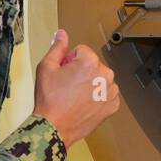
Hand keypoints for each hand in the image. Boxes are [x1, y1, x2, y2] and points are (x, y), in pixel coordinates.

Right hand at [32, 29, 119, 146]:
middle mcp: (105, 74)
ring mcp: (111, 91)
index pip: (81, 51)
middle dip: (82, 71)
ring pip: (101, 79)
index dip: (69, 60)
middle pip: (93, 64)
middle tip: (68, 86)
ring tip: (75, 96)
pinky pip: (107, 94)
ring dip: (91, 83)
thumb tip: (62, 34)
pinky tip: (84, 104)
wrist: (54, 127)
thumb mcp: (47, 68)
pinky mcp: (113, 105)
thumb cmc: (49, 99)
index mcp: (90, 62)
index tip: (64, 73)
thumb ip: (57, 47)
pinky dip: (98, 97)